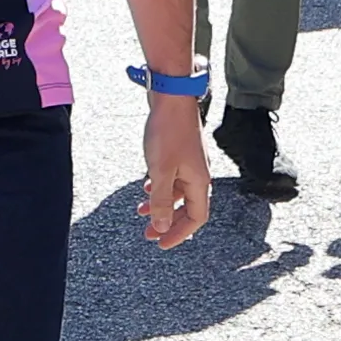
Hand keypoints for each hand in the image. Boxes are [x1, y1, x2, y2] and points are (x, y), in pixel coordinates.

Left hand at [138, 94, 211, 248]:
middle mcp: (198, 174)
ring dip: (161, 204)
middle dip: (167, 223)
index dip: (179, 234)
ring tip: (141, 211)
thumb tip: (161, 227)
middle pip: (187, 208)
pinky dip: (160, 187)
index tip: (161, 243)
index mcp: (199, 182)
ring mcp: (189, 162)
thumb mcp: (161, 171)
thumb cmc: (168, 132)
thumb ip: (161, 200)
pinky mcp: (179, 152)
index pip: (196, 218)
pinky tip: (147, 186)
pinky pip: (172, 177)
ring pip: (177, 192)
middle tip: (148, 233)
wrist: (171, 97)